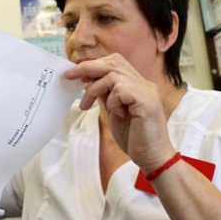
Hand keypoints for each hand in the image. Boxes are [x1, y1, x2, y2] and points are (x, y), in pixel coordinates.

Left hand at [64, 53, 175, 171]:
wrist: (151, 157)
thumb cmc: (134, 137)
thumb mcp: (114, 111)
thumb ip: (105, 94)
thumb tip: (88, 80)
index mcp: (136, 84)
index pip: (114, 62)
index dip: (94, 64)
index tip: (75, 73)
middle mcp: (143, 83)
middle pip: (113, 62)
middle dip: (88, 67)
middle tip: (69, 76)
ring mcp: (146, 91)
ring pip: (113, 75)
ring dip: (95, 88)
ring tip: (87, 105)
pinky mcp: (147, 101)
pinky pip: (121, 89)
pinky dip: (112, 100)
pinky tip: (117, 114)